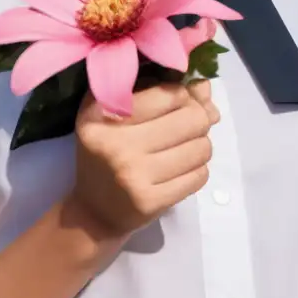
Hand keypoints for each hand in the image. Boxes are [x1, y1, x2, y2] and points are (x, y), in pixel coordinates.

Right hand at [69, 80, 219, 238]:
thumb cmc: (108, 149)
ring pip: (201, 148)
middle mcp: (116, 143)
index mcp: (102, 112)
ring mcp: (133, 175)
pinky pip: (199, 176)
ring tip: (184, 147)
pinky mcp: (149, 202)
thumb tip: (204, 87)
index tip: (179, 100)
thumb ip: (157, 89)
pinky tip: (181, 169)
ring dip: (201, 144)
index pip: (169, 93)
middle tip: (187, 125)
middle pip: (192, 119)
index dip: (183, 94)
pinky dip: (198, 169)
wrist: (93, 210)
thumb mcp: (117, 109)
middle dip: (199, 118)